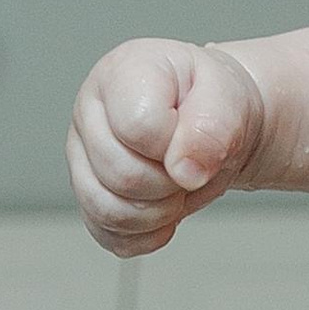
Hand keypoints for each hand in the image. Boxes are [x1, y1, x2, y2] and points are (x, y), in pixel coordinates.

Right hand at [66, 38, 267, 256]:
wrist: (212, 122)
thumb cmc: (211, 102)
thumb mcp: (227, 98)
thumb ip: (211, 127)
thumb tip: (185, 170)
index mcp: (119, 75)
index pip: (137, 128)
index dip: (176, 146)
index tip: (194, 136)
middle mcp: (89, 113)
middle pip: (121, 175)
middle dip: (170, 184)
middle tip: (189, 165)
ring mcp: (81, 156)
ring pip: (108, 211)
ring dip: (159, 213)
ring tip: (177, 185)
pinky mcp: (88, 195)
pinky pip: (110, 234)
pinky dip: (147, 234)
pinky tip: (164, 209)